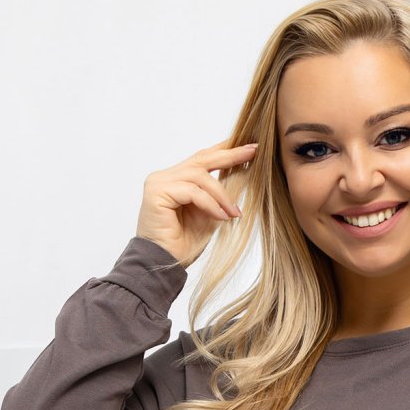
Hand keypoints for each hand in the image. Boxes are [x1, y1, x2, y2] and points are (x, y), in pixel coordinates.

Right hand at [135, 136, 258, 268]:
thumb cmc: (184, 243)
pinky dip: (210, 204)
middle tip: (253, 152)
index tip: (250, 146)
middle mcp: (166, 176)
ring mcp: (159, 182)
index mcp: (177, 179)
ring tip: (235, 212)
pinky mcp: (157, 192)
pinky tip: (221, 217)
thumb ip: (220, 195)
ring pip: (199, 176)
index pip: (203, 158)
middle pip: (202, 159)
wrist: (165, 264)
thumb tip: (245, 174)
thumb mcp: (211, 214)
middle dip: (230, 155)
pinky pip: (192, 191)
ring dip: (222, 195)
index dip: (226, 149)